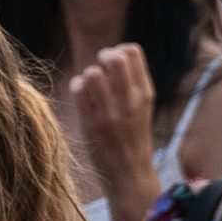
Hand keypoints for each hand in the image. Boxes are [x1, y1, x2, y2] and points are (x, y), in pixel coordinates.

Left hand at [68, 42, 157, 210]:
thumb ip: (133, 80)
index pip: (132, 52)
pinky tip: (82, 96)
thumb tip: (121, 49)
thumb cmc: (132, 132)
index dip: (118, 51)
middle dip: (102, 57)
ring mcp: (110, 113)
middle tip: (101, 70)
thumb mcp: (141, 105)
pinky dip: (76, 87)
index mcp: (145, 93)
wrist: (129, 170)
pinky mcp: (91, 124)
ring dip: (87, 75)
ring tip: (91, 87)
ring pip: (92, 73)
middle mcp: (130, 101)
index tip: (114, 64)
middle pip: (113, 58)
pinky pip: (78, 90)